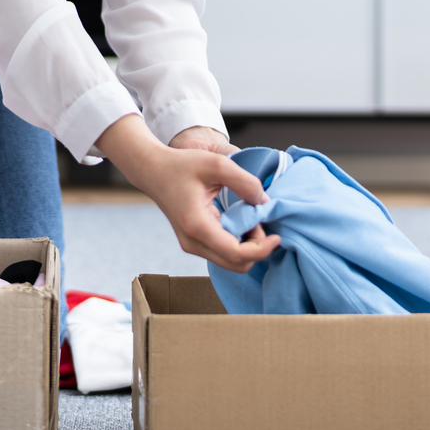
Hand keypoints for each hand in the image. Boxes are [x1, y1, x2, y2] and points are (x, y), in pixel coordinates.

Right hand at [96, 115, 279, 273]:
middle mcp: (193, 242)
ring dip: (248, 247)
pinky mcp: (194, 243)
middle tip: (262, 223)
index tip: (276, 235)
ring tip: (251, 220)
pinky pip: (223, 253)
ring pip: (230, 262)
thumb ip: (245, 182)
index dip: (261, 249)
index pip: (236, 254)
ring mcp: (192, 245)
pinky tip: (241, 223)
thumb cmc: (181, 165)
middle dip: (257, 249)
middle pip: (236, 265)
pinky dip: (238, 244)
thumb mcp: (217, 164)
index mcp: (197, 226)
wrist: (153, 171)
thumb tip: (264, 202)